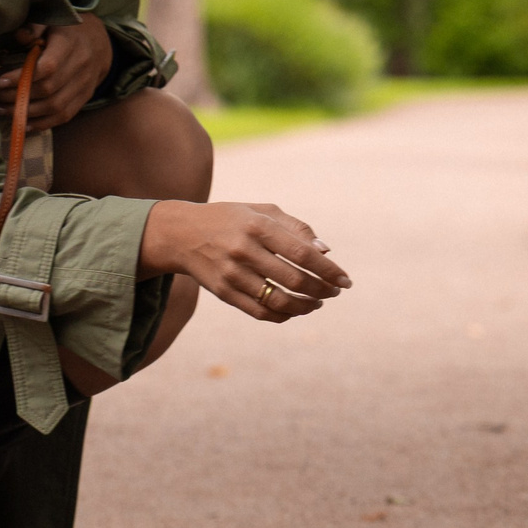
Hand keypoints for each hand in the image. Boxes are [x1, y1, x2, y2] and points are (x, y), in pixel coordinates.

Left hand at [0, 16, 110, 129]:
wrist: (99, 43)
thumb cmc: (67, 31)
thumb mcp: (51, 21)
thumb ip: (34, 27)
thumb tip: (19, 36)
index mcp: (70, 44)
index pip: (47, 67)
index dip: (22, 77)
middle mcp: (81, 66)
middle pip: (48, 89)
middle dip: (17, 96)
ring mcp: (85, 84)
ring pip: (55, 106)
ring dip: (26, 112)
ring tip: (3, 110)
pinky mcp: (85, 98)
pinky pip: (64, 116)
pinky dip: (43, 123)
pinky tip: (23, 122)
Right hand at [141, 199, 351, 323]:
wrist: (182, 234)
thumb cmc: (232, 220)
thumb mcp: (262, 211)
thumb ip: (296, 228)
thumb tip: (326, 252)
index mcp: (258, 226)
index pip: (303, 254)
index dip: (329, 270)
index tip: (345, 281)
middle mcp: (244, 250)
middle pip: (295, 280)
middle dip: (321, 290)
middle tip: (333, 292)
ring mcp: (232, 274)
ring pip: (279, 301)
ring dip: (305, 306)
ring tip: (316, 303)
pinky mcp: (223, 293)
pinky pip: (260, 312)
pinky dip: (283, 316)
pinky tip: (294, 310)